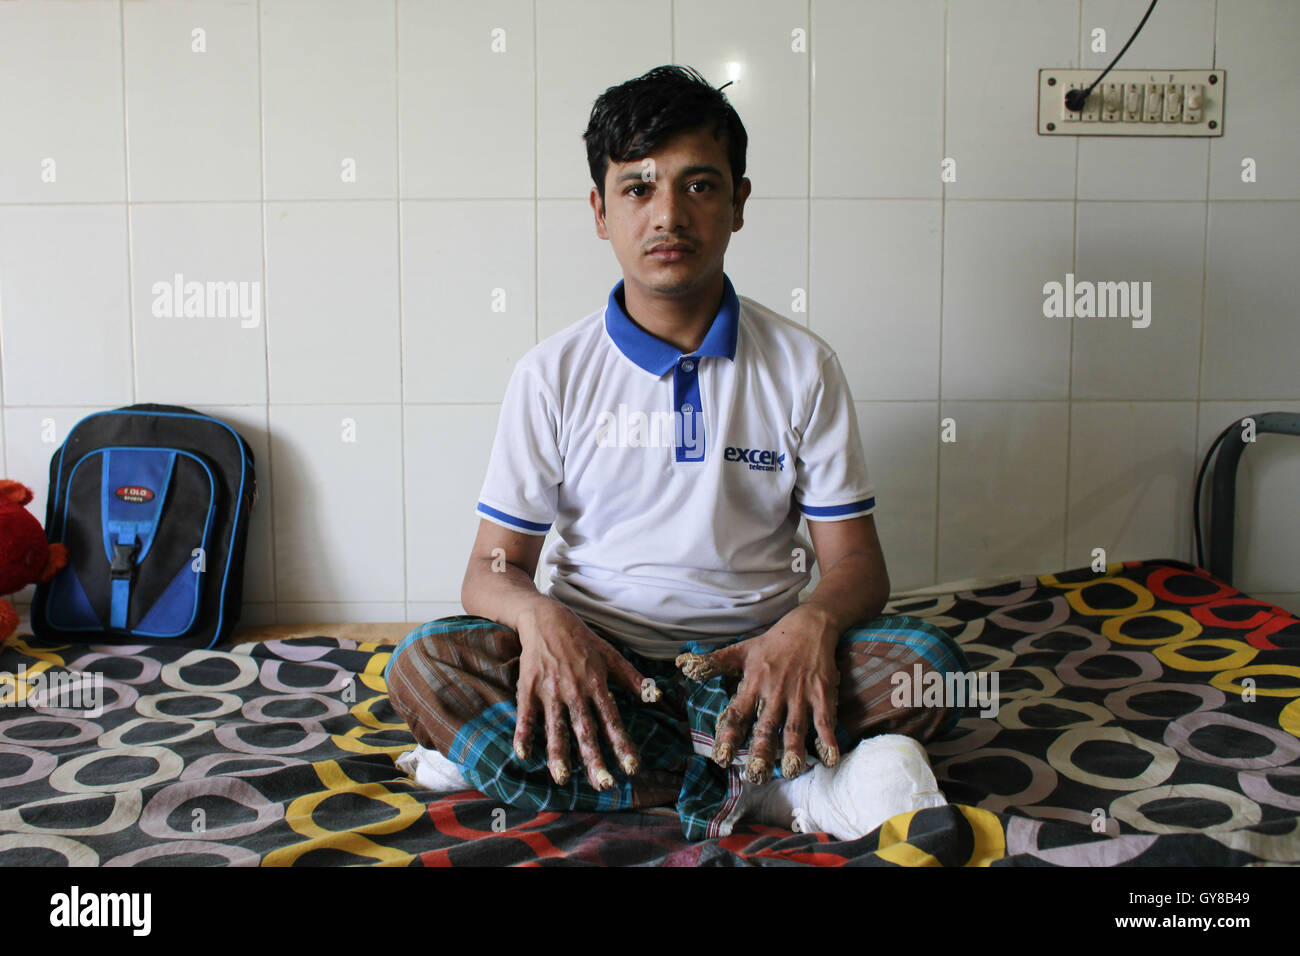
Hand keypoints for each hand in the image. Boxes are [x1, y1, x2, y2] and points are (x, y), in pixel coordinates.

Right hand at [513, 600, 659, 789]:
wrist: (545, 618)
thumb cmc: (581, 638)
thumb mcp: (610, 654)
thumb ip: (631, 677)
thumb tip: (656, 696)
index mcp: (596, 684)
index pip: (612, 720)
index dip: (622, 745)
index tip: (631, 768)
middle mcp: (574, 690)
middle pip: (586, 730)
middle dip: (594, 759)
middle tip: (604, 784)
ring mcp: (550, 690)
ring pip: (556, 728)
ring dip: (558, 754)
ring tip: (562, 778)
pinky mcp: (528, 688)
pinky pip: (525, 715)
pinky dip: (523, 734)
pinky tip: (523, 755)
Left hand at [675, 604, 841, 783]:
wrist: (809, 626)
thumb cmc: (771, 642)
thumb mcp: (740, 650)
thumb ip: (712, 663)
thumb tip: (682, 666)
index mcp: (753, 684)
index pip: (738, 714)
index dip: (729, 736)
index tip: (722, 759)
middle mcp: (775, 692)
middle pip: (766, 727)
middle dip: (761, 753)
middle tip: (756, 777)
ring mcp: (800, 694)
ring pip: (795, 727)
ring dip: (793, 751)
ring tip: (790, 773)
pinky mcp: (822, 693)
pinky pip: (824, 719)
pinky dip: (827, 739)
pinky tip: (829, 759)